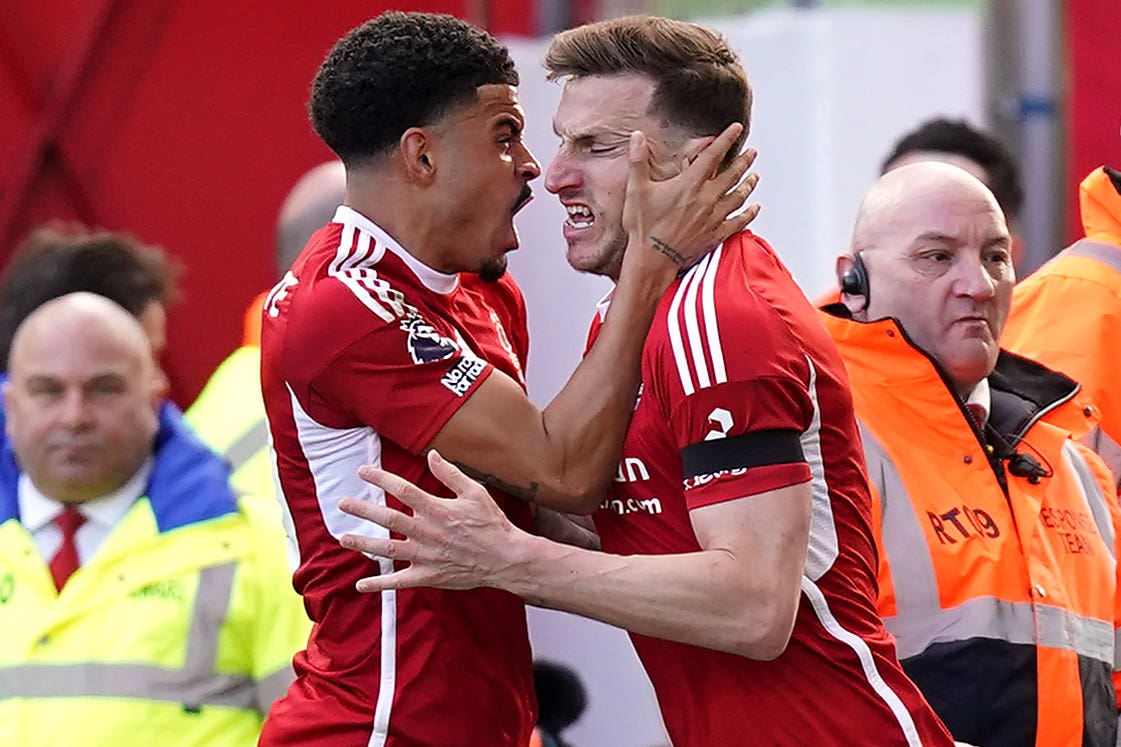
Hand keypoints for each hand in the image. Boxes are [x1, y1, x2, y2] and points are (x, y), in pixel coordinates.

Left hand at [338, 449, 523, 592]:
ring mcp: (425, 556)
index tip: (363, 472)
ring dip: (363, 543)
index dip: (380, 478)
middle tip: (343, 503)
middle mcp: (426, 532)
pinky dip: (379, 584)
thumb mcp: (475, 493)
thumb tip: (432, 455)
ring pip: (387, 549)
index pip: (402, 490)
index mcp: (436, 509)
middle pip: (388, 518)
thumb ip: (451, 474)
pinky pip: (399, 581)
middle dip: (363, 509)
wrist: (505, 559)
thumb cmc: (492, 524)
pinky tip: (361, 585)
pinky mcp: (427, 576)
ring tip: (343, 537)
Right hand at [622, 122, 759, 280]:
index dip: (726, 140)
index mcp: (689, 185)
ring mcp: (713, 218)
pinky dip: (749, 214)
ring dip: (748, 184)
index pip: (713, 156)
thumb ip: (638, 161)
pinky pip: (738, 222)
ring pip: (738, 196)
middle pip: (732, 175)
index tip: (736, 128)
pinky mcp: (715, 235)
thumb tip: (637, 136)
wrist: (652, 260)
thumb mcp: (636, 190)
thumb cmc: (644, 227)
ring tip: (755, 176)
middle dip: (743, 161)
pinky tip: (755, 208)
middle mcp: (706, 199)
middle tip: (752, 153)